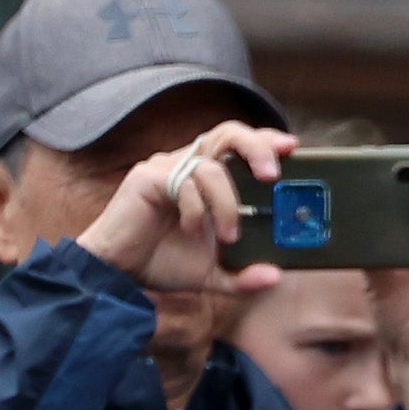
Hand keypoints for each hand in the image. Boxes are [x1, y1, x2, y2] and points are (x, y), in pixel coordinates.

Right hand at [75, 121, 295, 297]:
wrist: (117, 274)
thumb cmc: (160, 264)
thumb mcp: (210, 274)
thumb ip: (241, 276)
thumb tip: (274, 277)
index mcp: (205, 177)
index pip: (238, 146)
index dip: (264, 141)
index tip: (291, 148)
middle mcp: (187, 163)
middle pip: (228, 132)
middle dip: (257, 148)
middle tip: (272, 175)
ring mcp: (166, 166)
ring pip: (212, 166)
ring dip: (228, 203)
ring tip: (227, 236)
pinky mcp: (148, 177)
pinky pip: (185, 182)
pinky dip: (197, 209)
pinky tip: (191, 230)